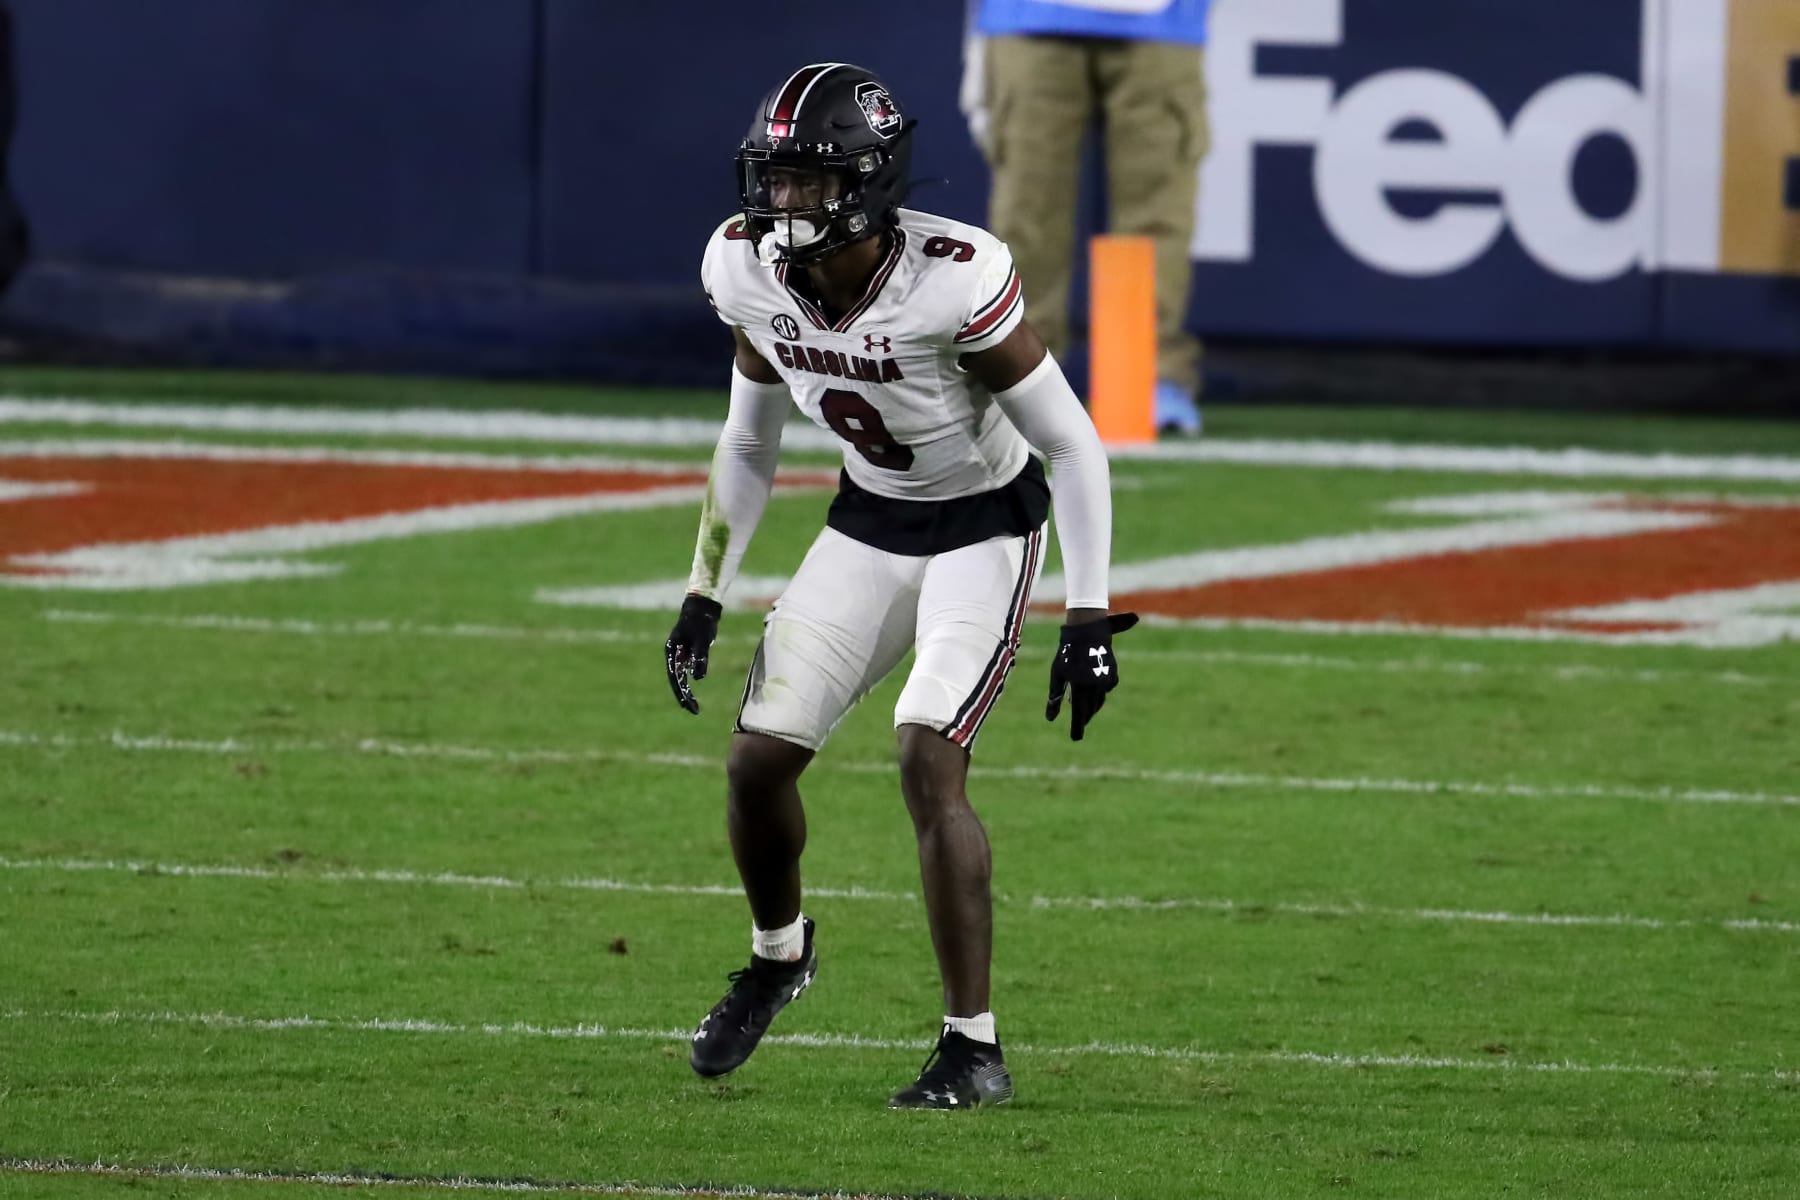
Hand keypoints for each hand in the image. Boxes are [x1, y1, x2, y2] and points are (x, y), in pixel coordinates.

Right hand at [664, 594, 723, 713]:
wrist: (703, 606)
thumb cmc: (701, 622)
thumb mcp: (702, 642)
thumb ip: (700, 659)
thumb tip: (698, 678)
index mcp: (671, 652)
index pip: (675, 678)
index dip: (680, 693)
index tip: (687, 706)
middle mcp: (674, 655)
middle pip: (677, 680)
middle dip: (684, 696)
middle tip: (694, 710)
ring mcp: (681, 654)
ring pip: (683, 676)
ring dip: (687, 690)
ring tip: (694, 706)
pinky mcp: (689, 652)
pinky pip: (690, 669)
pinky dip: (694, 679)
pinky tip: (695, 688)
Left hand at [1045, 612, 1137, 741]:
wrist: (1087, 631)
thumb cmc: (1066, 652)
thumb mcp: (1057, 674)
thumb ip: (1054, 696)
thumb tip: (1050, 719)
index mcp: (1080, 686)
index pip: (1079, 713)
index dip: (1077, 727)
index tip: (1075, 739)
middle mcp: (1095, 685)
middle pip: (1090, 709)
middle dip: (1084, 718)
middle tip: (1078, 728)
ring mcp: (1106, 679)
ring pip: (1100, 700)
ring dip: (1092, 708)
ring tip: (1086, 714)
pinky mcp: (1113, 673)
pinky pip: (1106, 689)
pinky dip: (1099, 693)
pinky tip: (1094, 692)